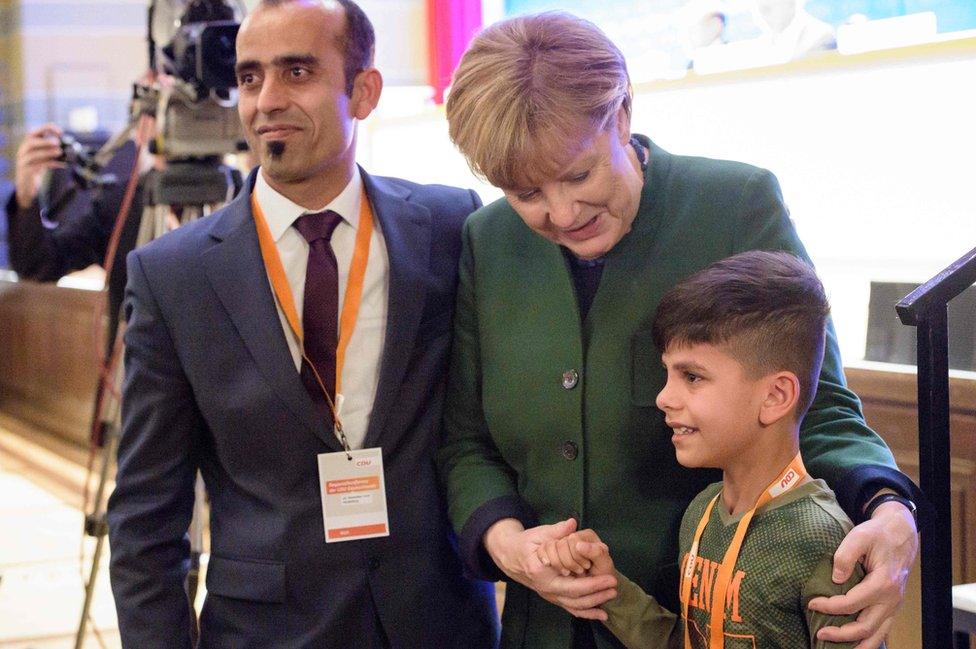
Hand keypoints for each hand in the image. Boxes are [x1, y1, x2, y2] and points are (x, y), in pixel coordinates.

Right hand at [14, 124, 63, 208]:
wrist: (27, 184)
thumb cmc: (38, 167)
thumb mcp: (45, 157)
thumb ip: (53, 151)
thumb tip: (72, 147)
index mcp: (28, 144)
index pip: (34, 132)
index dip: (46, 129)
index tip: (60, 132)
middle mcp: (23, 151)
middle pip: (31, 142)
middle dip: (44, 141)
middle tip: (57, 142)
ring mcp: (23, 161)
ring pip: (33, 154)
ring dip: (47, 152)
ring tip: (59, 152)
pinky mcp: (26, 171)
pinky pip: (37, 166)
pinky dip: (50, 163)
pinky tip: (61, 164)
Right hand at [484, 518, 617, 619]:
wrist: (510, 556)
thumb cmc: (525, 543)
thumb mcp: (538, 534)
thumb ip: (556, 531)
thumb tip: (572, 523)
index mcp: (541, 572)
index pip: (570, 584)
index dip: (591, 583)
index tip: (609, 577)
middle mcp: (544, 588)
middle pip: (574, 598)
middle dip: (597, 593)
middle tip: (615, 584)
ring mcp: (548, 595)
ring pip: (573, 606)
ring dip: (594, 604)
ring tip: (612, 596)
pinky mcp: (552, 597)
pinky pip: (570, 609)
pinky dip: (586, 613)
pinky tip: (602, 615)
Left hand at [807, 500, 917, 648]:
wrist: (902, 533)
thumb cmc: (878, 534)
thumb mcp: (859, 536)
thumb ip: (845, 556)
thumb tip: (835, 578)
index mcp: (883, 582)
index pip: (852, 603)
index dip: (830, 606)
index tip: (811, 603)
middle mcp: (892, 599)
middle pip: (866, 627)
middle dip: (841, 634)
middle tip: (819, 633)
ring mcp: (894, 605)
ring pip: (878, 635)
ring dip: (857, 644)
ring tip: (836, 648)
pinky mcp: (893, 606)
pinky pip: (882, 630)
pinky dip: (869, 640)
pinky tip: (854, 644)